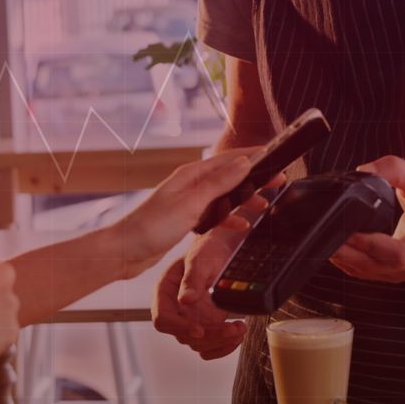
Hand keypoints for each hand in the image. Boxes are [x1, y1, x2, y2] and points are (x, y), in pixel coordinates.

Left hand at [116, 148, 286, 277]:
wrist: (126, 251)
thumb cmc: (151, 227)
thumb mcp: (190, 203)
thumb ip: (218, 183)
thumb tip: (243, 163)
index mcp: (191, 175)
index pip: (228, 158)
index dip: (253, 155)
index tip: (274, 152)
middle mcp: (191, 185)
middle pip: (229, 175)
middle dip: (254, 177)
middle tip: (278, 180)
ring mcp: (189, 202)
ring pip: (224, 196)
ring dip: (244, 198)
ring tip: (265, 202)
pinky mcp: (187, 219)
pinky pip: (215, 214)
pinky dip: (229, 218)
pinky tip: (241, 225)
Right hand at [152, 232, 247, 359]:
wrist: (223, 250)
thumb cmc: (207, 249)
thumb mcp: (199, 259)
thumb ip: (192, 279)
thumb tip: (185, 300)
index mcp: (164, 291)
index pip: (162, 318)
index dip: (179, 327)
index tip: (200, 330)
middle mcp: (174, 308)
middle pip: (183, 335)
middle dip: (210, 336)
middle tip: (234, 327)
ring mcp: (188, 318)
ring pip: (198, 344)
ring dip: (220, 342)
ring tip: (240, 328)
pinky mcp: (203, 325)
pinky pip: (208, 346)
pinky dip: (223, 346)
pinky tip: (236, 335)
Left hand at [330, 155, 404, 282]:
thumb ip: (394, 169)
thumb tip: (363, 171)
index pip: (400, 253)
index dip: (371, 245)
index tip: (350, 231)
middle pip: (380, 266)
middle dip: (350, 253)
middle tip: (326, 236)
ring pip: (372, 274)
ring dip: (347, 260)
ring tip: (326, 242)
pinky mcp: (398, 274)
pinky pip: (371, 274)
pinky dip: (352, 264)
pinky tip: (338, 250)